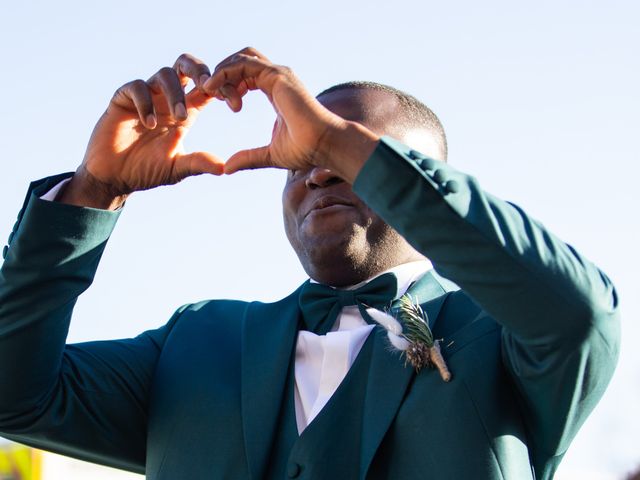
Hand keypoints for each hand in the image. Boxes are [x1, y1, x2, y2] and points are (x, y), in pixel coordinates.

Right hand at [60, 54, 223, 208]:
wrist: (114, 177)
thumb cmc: (147, 171)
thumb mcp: (177, 168)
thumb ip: (198, 163)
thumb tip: (225, 168)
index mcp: (185, 110)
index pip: (208, 89)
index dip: (223, 89)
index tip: (235, 105)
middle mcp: (167, 98)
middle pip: (186, 66)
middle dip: (200, 70)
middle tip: (208, 86)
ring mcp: (146, 96)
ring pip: (165, 74)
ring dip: (175, 93)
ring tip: (180, 118)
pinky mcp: (123, 99)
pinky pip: (137, 88)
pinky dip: (146, 102)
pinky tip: (149, 123)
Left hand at [204, 48, 378, 182]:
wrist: (324, 145)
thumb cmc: (305, 150)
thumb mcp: (269, 155)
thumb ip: (248, 158)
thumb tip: (227, 169)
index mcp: (275, 91)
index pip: (246, 75)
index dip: (228, 84)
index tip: (216, 101)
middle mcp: (277, 78)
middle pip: (241, 60)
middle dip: (221, 73)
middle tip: (207, 93)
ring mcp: (278, 74)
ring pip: (240, 58)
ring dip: (220, 71)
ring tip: (207, 90)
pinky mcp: (277, 75)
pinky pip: (243, 64)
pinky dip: (224, 72)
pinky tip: (213, 89)